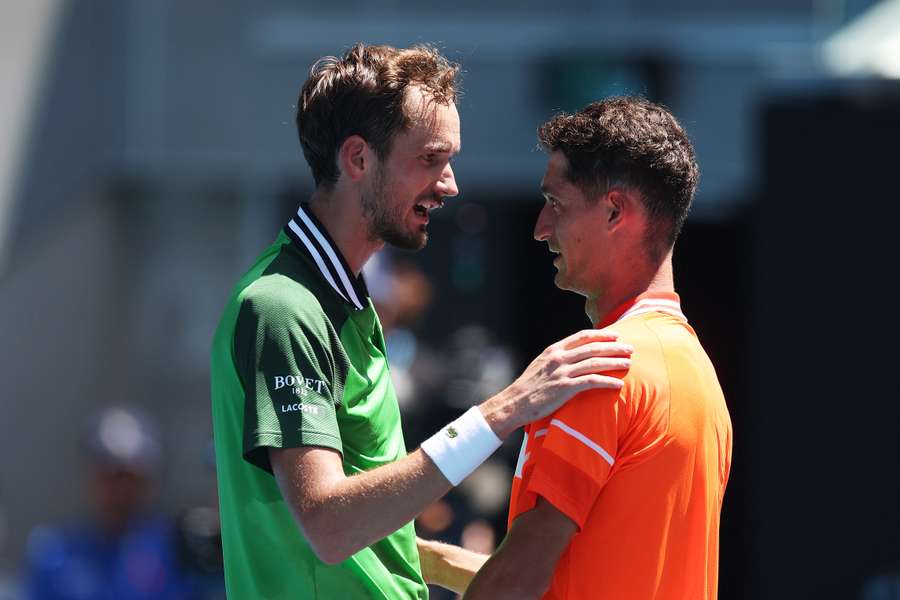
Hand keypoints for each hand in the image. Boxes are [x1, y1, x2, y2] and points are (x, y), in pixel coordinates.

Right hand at [480, 330, 631, 438]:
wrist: (514, 403)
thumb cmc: (528, 388)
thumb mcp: (541, 365)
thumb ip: (556, 359)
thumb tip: (573, 357)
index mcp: (554, 350)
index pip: (582, 336)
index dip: (601, 335)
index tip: (616, 336)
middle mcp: (559, 358)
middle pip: (592, 348)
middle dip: (614, 347)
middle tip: (630, 348)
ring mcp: (562, 372)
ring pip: (594, 363)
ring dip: (614, 362)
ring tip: (629, 363)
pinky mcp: (565, 388)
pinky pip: (591, 382)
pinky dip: (607, 381)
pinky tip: (618, 384)